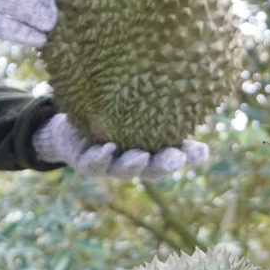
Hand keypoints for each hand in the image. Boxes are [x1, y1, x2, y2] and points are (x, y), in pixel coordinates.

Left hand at [35, 112, 209, 180]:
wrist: (70, 127)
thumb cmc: (112, 118)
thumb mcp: (138, 113)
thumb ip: (163, 112)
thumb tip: (193, 99)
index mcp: (151, 151)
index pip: (176, 155)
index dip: (189, 156)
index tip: (199, 150)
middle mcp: (134, 162)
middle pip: (153, 169)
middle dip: (164, 165)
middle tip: (174, 157)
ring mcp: (110, 165)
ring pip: (124, 170)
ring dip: (133, 165)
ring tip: (140, 156)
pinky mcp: (86, 162)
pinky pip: (93, 164)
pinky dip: (101, 158)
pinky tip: (107, 148)